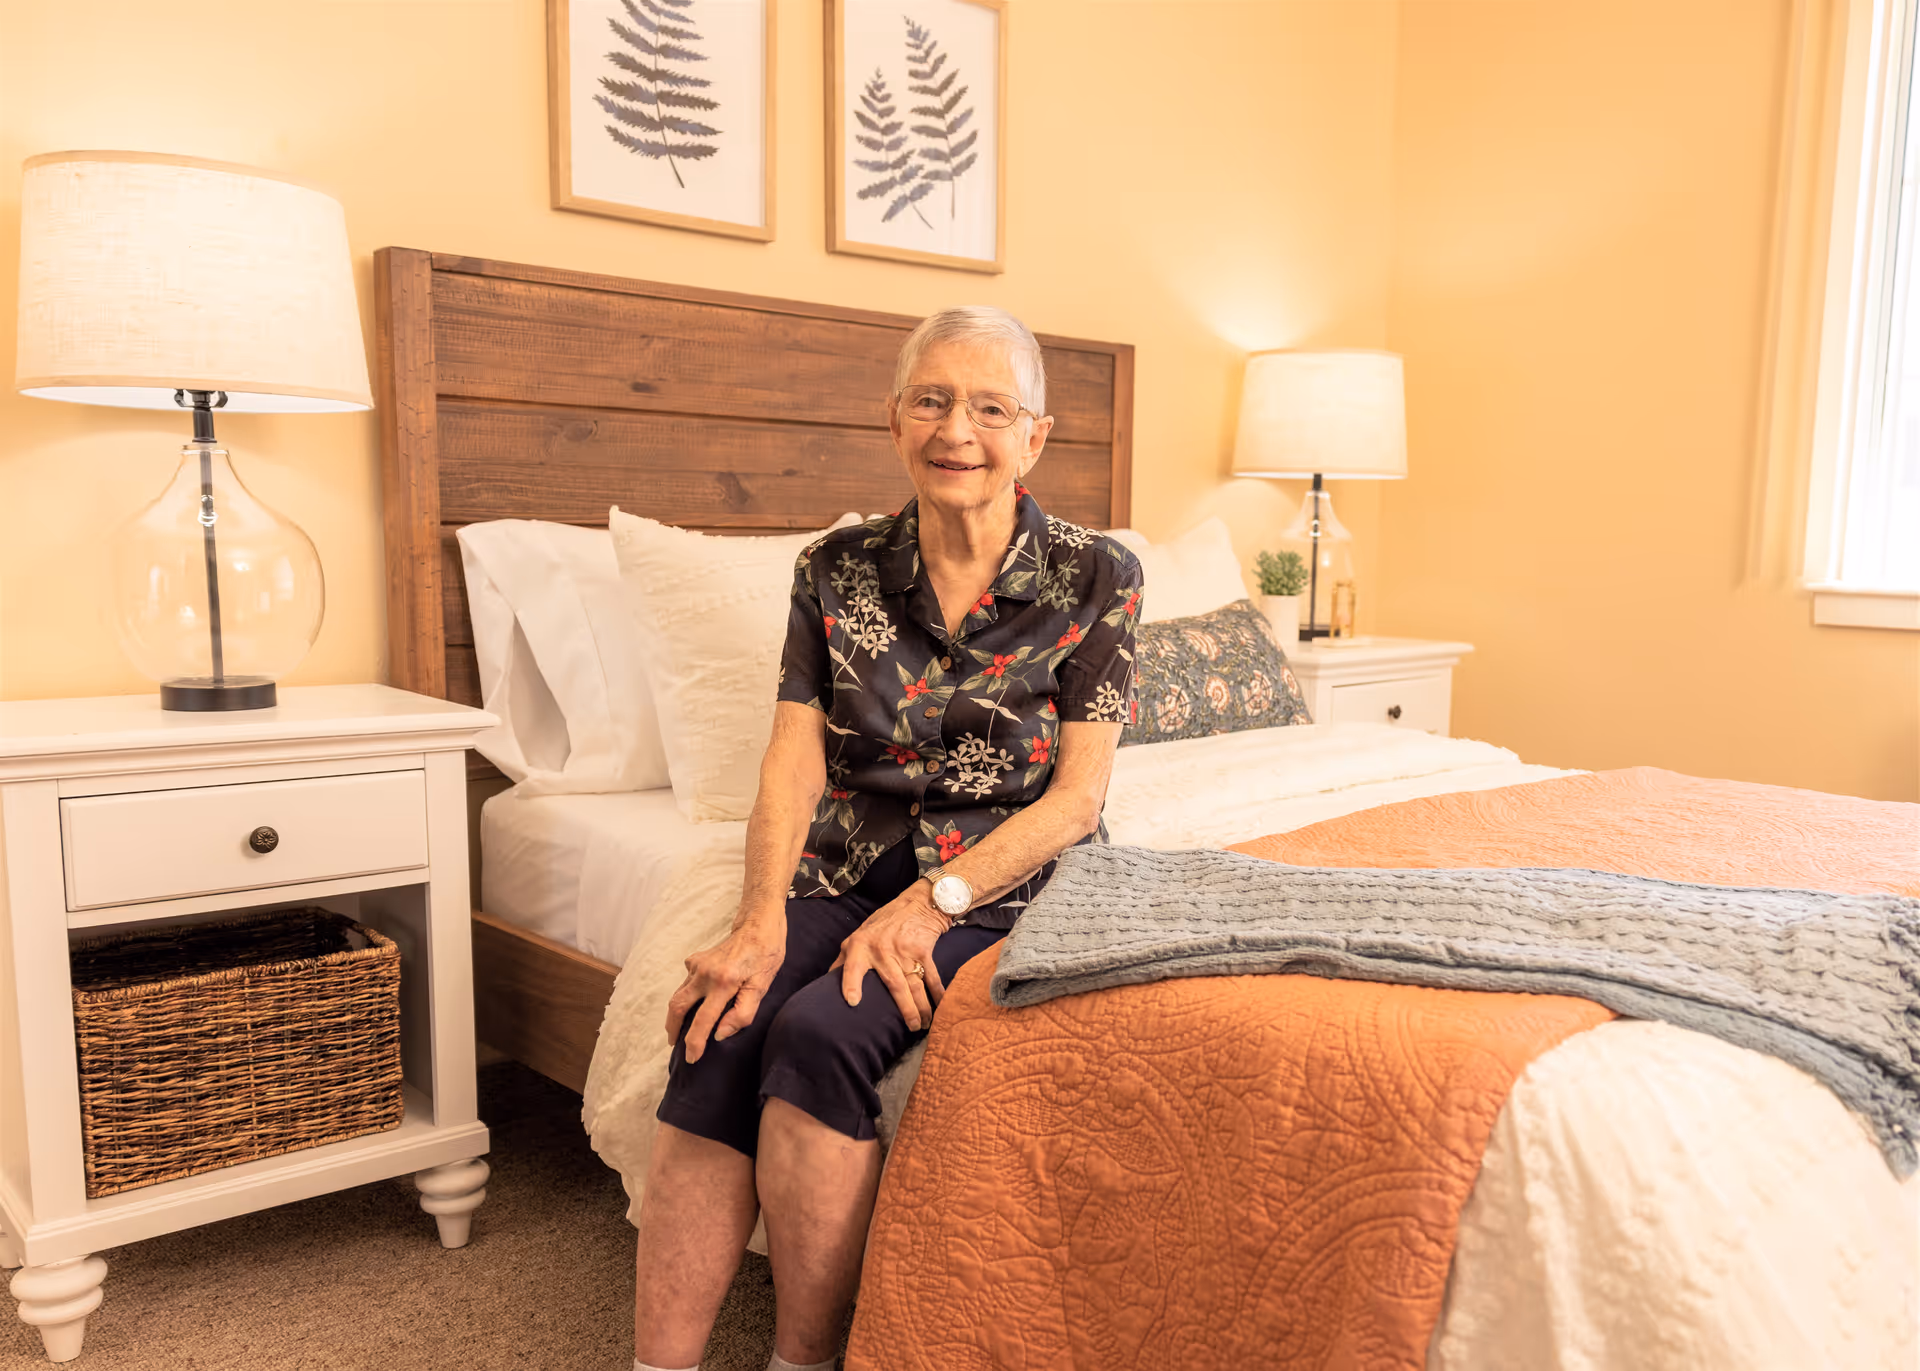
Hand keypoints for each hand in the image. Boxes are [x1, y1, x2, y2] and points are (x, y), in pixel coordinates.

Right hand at [665, 915, 785, 1062]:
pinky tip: (694, 1003)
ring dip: (675, 1014)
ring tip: (678, 1030)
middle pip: (678, 1007)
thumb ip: (743, 1013)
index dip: (695, 1042)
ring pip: (678, 995)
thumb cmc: (765, 956)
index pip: (703, 1020)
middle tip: (674, 1044)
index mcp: (724, 982)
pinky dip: (685, 997)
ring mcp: (697, 965)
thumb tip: (720, 1034)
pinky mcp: (695, 960)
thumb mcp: (762, 986)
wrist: (757, 925)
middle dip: (673, 1029)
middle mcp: (705, 973)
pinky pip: (685, 983)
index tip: (692, 1057)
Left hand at [831, 885, 949, 1030]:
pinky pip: (932, 976)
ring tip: (924, 1024)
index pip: (853, 967)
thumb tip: (826, 984)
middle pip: (894, 985)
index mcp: (861, 946)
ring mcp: (904, 950)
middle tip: (910, 1028)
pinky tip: (942, 1006)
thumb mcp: (858, 935)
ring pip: (914, 985)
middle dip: (905, 1009)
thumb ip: (844, 959)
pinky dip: (938, 992)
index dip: (851, 983)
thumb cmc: (884, 924)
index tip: (852, 1002)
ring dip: (921, 1007)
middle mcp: (882, 949)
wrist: (916, 904)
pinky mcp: (924, 950)